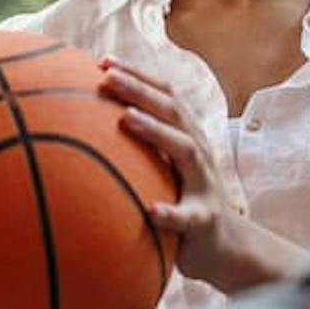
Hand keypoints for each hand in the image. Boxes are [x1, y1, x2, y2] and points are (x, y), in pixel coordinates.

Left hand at [99, 59, 306, 293]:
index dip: (138, 75)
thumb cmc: (183, 201)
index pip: (164, 96)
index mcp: (185, 137)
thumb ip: (137, 148)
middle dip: (140, 90)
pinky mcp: (205, 219)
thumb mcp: (162, 169)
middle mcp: (198, 152)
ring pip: (184, 150)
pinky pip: (188, 216)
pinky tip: (152, 211)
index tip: (103, 60)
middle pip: (172, 112)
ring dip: (155, 132)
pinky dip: (171, 212)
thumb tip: (84, 132)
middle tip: (107, 77)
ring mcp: (204, 184)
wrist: (226, 247)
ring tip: (126, 118)